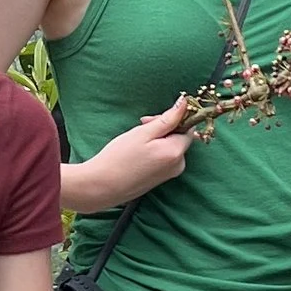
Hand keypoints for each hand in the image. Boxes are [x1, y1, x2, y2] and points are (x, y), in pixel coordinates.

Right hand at [72, 100, 191, 211]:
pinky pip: (165, 157)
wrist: (103, 186)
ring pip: (171, 146)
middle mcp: (179, 165)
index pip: (187, 128)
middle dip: (163, 128)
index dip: (171, 119)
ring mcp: (171, 174)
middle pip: (179, 137)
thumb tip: (185, 103)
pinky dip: (155, 150)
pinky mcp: (162, 179)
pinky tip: (138, 152)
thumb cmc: (120, 158)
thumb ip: (167, 118)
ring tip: (137, 140)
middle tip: (141, 126)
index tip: (150, 119)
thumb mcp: (143, 133)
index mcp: (176, 152)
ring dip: (158, 138)